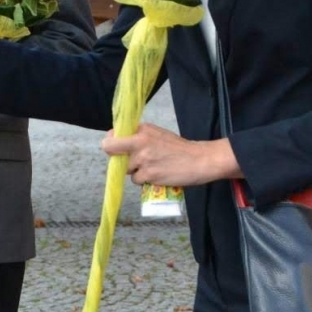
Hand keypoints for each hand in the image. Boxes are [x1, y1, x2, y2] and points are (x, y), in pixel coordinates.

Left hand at [100, 123, 240, 186]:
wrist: (200, 159)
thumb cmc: (179, 148)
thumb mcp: (157, 135)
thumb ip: (139, 138)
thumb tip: (119, 144)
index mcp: (141, 130)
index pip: (111, 137)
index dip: (112, 145)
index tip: (118, 150)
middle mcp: (139, 142)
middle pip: (112, 153)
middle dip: (119, 160)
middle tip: (133, 163)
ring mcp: (143, 158)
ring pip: (126, 170)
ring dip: (136, 172)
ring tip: (153, 168)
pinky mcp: (149, 174)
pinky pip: (137, 180)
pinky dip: (145, 181)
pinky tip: (158, 175)